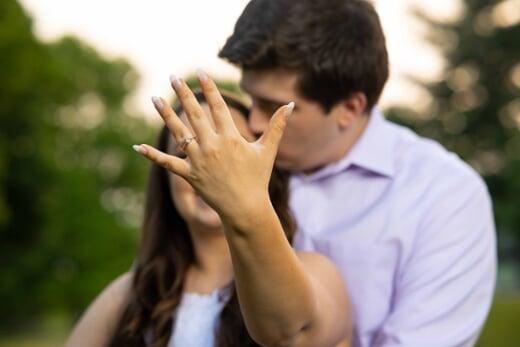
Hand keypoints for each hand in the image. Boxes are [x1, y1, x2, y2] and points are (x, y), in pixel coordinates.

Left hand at [133, 70, 293, 225]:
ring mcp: (199, 160)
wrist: (246, 208)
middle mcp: (213, 146)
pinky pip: (168, 163)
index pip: (218, 107)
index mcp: (231, 138)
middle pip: (195, 114)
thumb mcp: (268, 150)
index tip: (200, 73)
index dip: (209, 88)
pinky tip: (138, 147)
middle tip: (173, 77)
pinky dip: (153, 156)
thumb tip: (290, 105)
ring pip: (179, 133)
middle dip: (184, 94)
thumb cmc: (258, 179)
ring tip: (154, 98)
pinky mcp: (189, 175)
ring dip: (166, 115)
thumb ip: (277, 126)